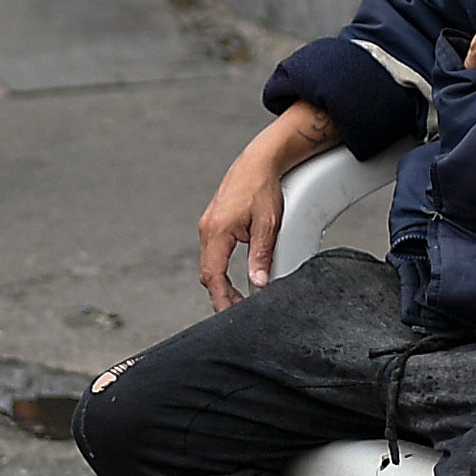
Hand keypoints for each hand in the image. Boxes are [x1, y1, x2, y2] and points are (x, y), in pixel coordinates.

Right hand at [197, 151, 288, 310]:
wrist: (259, 162)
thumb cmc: (263, 187)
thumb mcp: (268, 224)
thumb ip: (261, 255)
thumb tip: (258, 284)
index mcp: (217, 230)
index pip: (214, 275)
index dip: (223, 299)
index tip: (234, 314)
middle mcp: (207, 229)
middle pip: (207, 274)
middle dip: (221, 296)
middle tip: (239, 312)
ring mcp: (208, 226)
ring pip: (208, 266)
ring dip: (221, 284)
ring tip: (239, 300)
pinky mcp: (213, 224)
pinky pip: (212, 255)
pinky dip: (220, 272)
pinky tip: (233, 280)